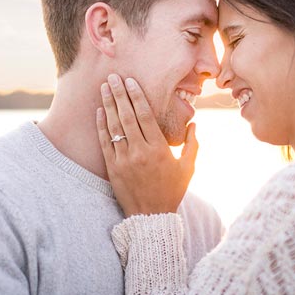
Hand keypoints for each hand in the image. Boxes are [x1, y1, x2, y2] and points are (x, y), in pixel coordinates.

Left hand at [96, 73, 198, 216]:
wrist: (151, 217)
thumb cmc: (171, 192)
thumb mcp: (188, 168)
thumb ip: (192, 144)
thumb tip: (194, 124)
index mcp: (159, 148)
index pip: (145, 115)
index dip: (136, 96)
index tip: (130, 81)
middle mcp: (140, 151)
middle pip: (127, 116)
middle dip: (119, 94)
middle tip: (112, 77)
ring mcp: (124, 160)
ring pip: (114, 126)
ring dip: (108, 105)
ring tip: (103, 88)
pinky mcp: (112, 168)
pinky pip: (105, 143)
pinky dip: (101, 126)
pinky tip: (99, 112)